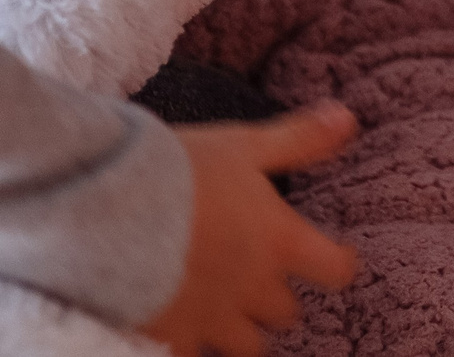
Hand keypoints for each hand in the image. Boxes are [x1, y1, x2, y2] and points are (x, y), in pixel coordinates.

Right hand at [140, 102, 358, 356]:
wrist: (103, 211)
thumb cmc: (177, 170)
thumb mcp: (243, 145)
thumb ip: (299, 139)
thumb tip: (349, 119)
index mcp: (279, 241)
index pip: (336, 270)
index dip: (337, 263)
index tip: (332, 257)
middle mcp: (255, 288)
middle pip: (287, 313)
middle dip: (275, 299)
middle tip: (253, 276)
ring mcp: (214, 321)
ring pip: (249, 347)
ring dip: (241, 332)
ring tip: (219, 309)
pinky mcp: (172, 340)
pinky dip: (194, 348)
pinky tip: (180, 328)